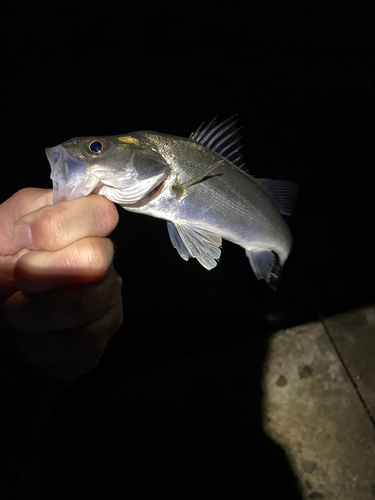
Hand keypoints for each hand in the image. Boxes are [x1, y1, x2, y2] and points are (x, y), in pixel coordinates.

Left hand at [0, 188, 122, 381]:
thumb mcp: (4, 229)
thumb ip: (28, 211)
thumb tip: (45, 228)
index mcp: (86, 230)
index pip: (103, 214)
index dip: (59, 226)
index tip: (24, 237)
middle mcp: (106, 265)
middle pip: (93, 262)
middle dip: (39, 273)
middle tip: (19, 278)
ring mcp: (107, 306)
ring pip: (78, 307)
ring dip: (31, 313)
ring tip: (18, 310)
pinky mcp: (97, 343)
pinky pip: (73, 345)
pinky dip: (35, 343)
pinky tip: (30, 334)